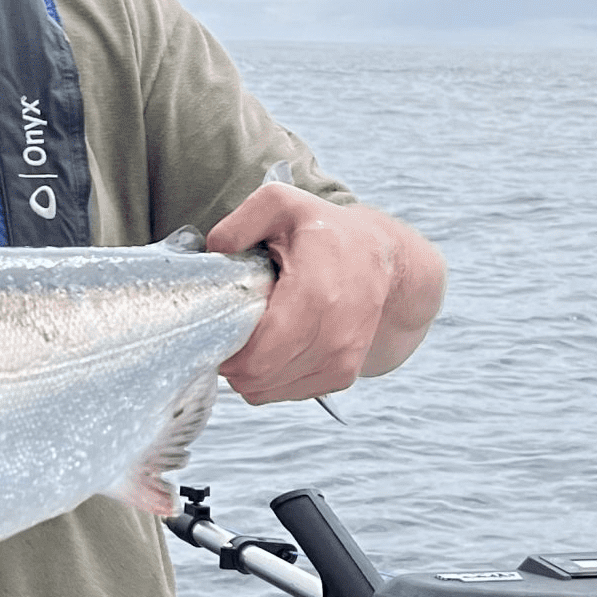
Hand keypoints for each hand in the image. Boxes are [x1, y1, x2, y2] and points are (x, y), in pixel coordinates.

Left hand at [206, 179, 443, 404]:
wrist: (382, 257)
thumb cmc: (324, 229)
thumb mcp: (280, 203)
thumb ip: (239, 223)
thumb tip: (214, 251)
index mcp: (316, 294)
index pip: (259, 354)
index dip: (226, 353)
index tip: (214, 331)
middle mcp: (334, 334)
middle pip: (260, 376)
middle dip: (230, 363)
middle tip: (224, 335)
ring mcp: (342, 359)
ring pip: (271, 390)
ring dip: (248, 373)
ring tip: (248, 338)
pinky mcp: (343, 375)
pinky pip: (289, 394)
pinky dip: (270, 380)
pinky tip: (269, 350)